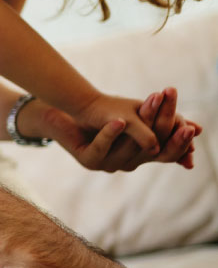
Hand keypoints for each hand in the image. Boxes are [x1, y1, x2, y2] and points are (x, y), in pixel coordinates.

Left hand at [24, 89, 200, 170]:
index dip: (180, 142)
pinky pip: (101, 147)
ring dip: (141, 126)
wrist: (67, 113)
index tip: (192, 127)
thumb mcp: (138, 115)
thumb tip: (200, 129)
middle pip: (152, 150)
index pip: (168, 153)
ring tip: (151, 104)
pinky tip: (118, 121)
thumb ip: (164, 123)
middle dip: (166, 132)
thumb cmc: (105, 114)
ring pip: (128, 148)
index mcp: (141, 155)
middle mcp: (127, 163)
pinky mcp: (88, 159)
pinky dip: (110, 134)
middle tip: (181, 123)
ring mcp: (107, 163)